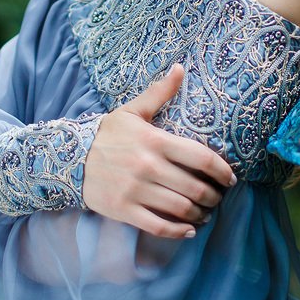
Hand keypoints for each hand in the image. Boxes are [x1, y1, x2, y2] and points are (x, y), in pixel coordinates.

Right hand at [83, 64, 236, 238]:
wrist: (69, 157)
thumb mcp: (132, 110)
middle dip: (213, 196)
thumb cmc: (107, 134)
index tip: (230, 178)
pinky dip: (178, 231)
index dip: (221, 170)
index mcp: (156, 141)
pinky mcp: (125, 210)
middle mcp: (149, 167)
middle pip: (195, 188)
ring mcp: (136, 190)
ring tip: (205, 213)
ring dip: (199, 214)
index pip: (201, 157)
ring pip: (180, 208)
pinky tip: (188, 230)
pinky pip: (158, 226)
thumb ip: (159, 92)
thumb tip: (180, 68)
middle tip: (218, 197)